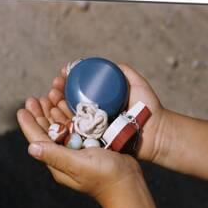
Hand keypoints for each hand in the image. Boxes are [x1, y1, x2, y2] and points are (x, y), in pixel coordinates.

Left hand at [17, 97, 159, 207]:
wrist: (129, 183)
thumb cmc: (104, 176)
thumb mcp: (78, 165)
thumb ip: (55, 155)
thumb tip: (31, 148)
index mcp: (58, 160)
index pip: (38, 139)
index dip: (29, 124)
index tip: (22, 108)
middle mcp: (65, 154)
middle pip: (47, 130)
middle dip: (40, 113)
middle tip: (34, 98)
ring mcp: (77, 149)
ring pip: (61, 126)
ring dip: (54, 110)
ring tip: (50, 95)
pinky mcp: (90, 144)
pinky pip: (76, 125)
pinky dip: (70, 113)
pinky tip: (68, 103)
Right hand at [45, 62, 166, 163]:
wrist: (157, 131)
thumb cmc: (149, 108)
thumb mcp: (136, 84)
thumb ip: (124, 72)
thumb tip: (106, 64)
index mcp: (99, 103)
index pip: (77, 90)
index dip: (66, 82)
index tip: (61, 74)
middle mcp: (94, 117)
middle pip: (68, 103)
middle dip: (56, 94)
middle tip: (52, 86)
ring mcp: (92, 131)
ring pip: (67, 117)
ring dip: (54, 107)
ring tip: (50, 97)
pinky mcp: (93, 144)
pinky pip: (74, 134)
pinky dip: (61, 124)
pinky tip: (53, 114)